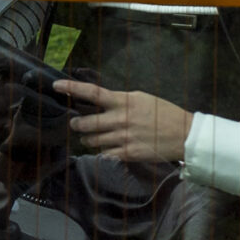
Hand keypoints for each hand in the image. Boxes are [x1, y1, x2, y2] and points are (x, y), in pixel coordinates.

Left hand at [55, 79, 191, 163]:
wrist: (183, 134)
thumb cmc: (162, 113)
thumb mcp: (140, 99)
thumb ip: (120, 101)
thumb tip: (100, 102)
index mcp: (123, 101)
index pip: (92, 92)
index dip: (72, 88)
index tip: (57, 86)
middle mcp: (120, 119)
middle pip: (86, 122)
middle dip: (77, 124)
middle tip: (76, 124)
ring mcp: (123, 137)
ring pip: (92, 140)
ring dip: (88, 139)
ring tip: (91, 137)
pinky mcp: (128, 153)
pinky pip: (105, 154)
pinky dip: (103, 151)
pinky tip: (108, 148)